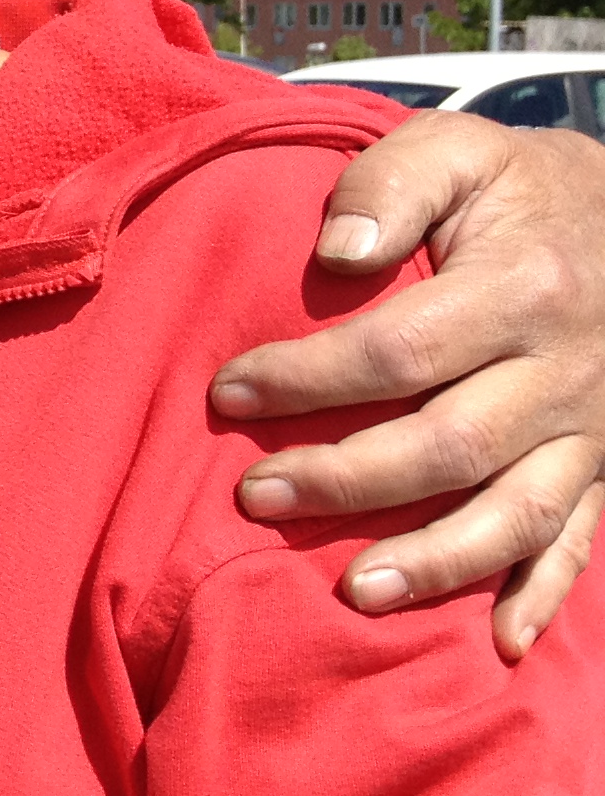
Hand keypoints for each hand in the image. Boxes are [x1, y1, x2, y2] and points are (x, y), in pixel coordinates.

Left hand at [212, 113, 604, 659]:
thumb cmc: (515, 187)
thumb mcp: (457, 149)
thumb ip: (389, 186)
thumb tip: (334, 254)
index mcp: (524, 288)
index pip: (400, 351)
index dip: (309, 379)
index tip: (228, 395)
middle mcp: (568, 369)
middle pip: (451, 443)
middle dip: (348, 481)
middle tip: (255, 498)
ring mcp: (596, 427)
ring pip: (519, 512)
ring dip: (437, 560)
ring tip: (352, 593)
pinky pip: (580, 541)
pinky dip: (543, 595)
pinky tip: (501, 646)